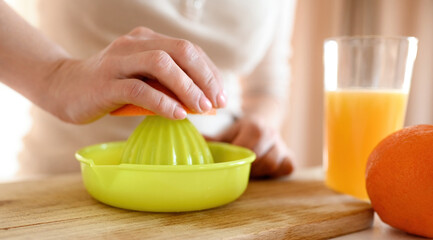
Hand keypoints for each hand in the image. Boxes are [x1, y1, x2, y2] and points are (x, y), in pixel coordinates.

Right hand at [40, 27, 225, 122]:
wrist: (63, 88)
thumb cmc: (110, 87)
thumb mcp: (142, 80)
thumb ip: (167, 85)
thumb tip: (202, 102)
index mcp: (146, 40)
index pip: (188, 49)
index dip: (210, 71)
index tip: (222, 94)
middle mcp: (134, 44)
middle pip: (180, 51)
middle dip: (205, 77)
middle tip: (217, 102)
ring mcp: (118, 61)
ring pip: (161, 64)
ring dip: (187, 87)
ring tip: (202, 108)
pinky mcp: (105, 83)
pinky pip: (139, 89)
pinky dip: (163, 102)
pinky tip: (178, 114)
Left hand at [208, 118, 293, 177]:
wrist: (263, 120)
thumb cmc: (240, 131)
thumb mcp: (227, 132)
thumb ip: (213, 140)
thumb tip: (195, 143)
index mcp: (255, 126)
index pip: (245, 149)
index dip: (236, 159)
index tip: (230, 161)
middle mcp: (272, 134)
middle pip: (259, 159)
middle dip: (247, 166)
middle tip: (239, 166)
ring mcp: (282, 146)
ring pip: (272, 165)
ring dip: (259, 170)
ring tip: (250, 168)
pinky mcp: (290, 157)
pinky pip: (286, 168)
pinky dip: (275, 172)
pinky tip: (265, 169)